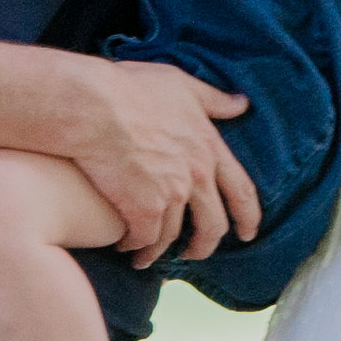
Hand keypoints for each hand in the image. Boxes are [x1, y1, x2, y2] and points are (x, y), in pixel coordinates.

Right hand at [60, 59, 253, 264]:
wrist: (93, 105)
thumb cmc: (130, 88)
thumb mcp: (181, 84)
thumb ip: (212, 99)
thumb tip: (242, 104)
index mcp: (208, 147)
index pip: (241, 190)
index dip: (248, 215)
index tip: (247, 232)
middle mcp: (196, 175)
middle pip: (213, 224)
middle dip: (204, 245)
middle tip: (195, 254)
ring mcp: (171, 195)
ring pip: (172, 237)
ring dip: (160, 251)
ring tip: (146, 256)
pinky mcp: (142, 210)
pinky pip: (143, 239)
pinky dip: (135, 247)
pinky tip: (125, 247)